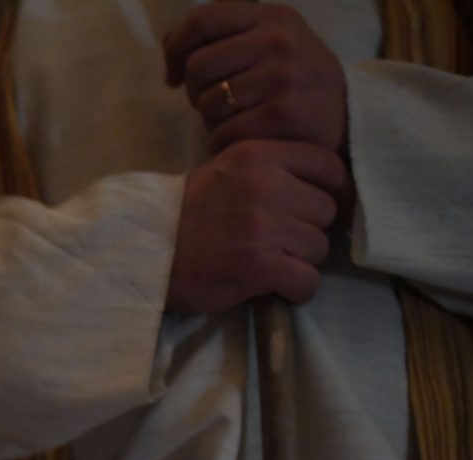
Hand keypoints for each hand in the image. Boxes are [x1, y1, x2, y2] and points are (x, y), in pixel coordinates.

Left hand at [164, 3, 350, 178]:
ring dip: (211, 118)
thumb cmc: (295, 79)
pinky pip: (223, 132)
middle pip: (198, 66)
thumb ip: (224, 35)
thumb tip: (168, 41)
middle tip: (215, 101)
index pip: (202, 19)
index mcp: (271, 16)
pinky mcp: (282, 115)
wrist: (347, 118)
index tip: (173, 73)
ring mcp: (282, 77)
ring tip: (237, 116)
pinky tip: (246, 136)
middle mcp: (278, 41)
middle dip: (195, 91)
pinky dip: (224, 141)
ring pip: (208, 102)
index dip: (175, 48)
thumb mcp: (270, 41)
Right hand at [167, 139, 345, 312]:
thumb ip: (269, 171)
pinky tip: (277, 288)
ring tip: (272, 265)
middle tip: (282, 242)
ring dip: (301, 261)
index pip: (328, 166)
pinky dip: (297, 290)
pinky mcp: (261, 266)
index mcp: (260, 155)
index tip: (311, 209)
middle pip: (326, 211)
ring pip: (319, 248)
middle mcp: (268, 186)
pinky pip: (307, 282)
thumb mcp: (226, 171)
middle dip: (308, 229)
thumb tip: (317, 191)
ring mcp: (266, 227)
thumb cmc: (182, 215)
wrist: (143, 252)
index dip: (327, 191)